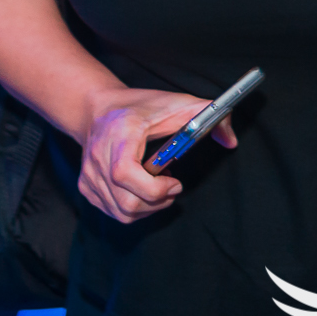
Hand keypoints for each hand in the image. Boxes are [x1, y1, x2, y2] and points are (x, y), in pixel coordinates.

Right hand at [78, 87, 237, 223]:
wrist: (97, 108)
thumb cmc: (139, 106)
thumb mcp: (175, 103)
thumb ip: (206, 115)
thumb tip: (230, 139)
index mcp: (119, 135)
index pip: (125, 173)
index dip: (153, 188)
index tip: (175, 183)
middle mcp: (98, 158)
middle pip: (126, 202)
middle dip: (157, 203)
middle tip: (172, 188)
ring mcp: (89, 176)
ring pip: (121, 213)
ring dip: (148, 209)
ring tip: (159, 190)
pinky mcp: (86, 187)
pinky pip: (113, 212)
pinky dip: (134, 209)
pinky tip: (143, 191)